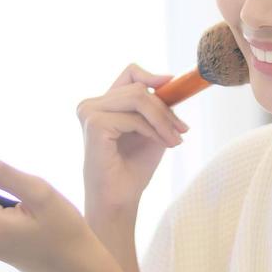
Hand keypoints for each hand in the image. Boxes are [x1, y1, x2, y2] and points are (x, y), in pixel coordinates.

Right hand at [77, 64, 189, 216]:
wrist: (120, 199)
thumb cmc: (133, 167)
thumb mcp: (151, 127)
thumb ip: (155, 104)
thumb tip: (168, 79)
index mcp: (102, 103)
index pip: (129, 73)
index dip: (151, 75)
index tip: (171, 83)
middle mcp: (91, 104)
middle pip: (138, 87)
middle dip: (165, 109)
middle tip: (182, 131)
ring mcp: (89, 112)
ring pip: (138, 98)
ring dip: (163, 120)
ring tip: (175, 139)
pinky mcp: (94, 124)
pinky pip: (134, 118)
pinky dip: (153, 131)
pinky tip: (161, 144)